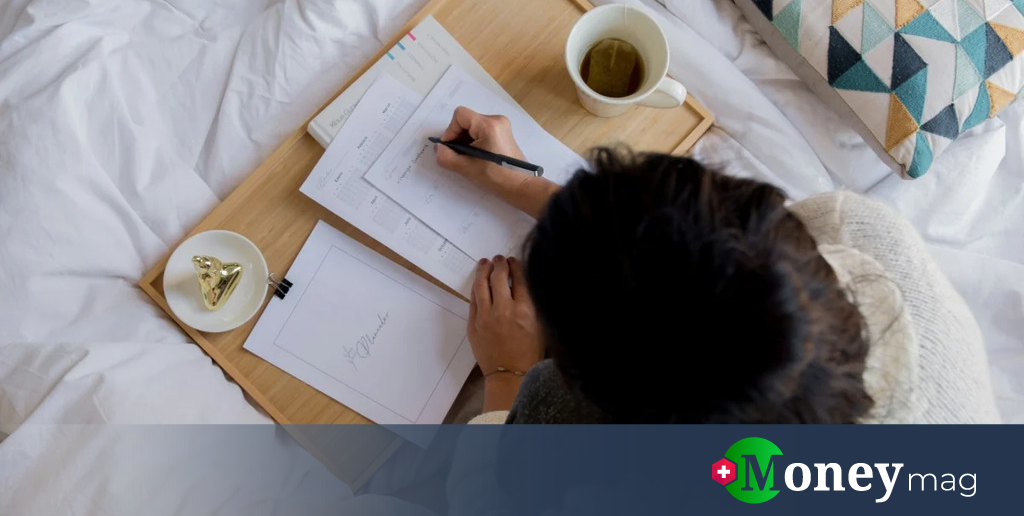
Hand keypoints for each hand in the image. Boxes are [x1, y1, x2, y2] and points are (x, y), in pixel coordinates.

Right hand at [434, 106, 561, 218]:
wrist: (519, 186)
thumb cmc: (495, 177)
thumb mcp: (466, 168)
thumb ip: (446, 157)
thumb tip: (440, 148)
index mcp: (489, 125)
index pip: (460, 115)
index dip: (451, 131)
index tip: (450, 147)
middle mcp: (497, 120)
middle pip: (467, 120)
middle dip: (458, 137)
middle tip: (458, 155)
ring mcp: (502, 125)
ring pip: (473, 126)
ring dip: (466, 140)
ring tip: (468, 157)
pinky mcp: (503, 132)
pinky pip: (482, 131)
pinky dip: (475, 141)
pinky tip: (477, 156)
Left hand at [468, 255, 542, 411]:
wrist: (510, 375)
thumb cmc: (529, 353)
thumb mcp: (540, 326)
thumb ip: (533, 304)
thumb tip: (523, 283)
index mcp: (525, 311)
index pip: (520, 279)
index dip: (516, 266)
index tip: (514, 261)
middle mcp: (504, 310)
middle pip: (499, 277)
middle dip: (500, 264)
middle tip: (500, 259)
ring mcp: (485, 317)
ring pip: (481, 285)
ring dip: (483, 270)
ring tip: (485, 263)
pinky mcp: (473, 324)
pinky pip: (473, 300)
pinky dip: (477, 288)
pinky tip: (479, 282)